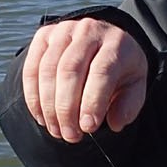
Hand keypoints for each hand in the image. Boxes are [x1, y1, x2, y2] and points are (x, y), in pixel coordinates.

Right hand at [21, 18, 147, 142]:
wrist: (104, 42)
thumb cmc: (120, 70)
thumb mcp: (135, 86)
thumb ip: (129, 105)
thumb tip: (115, 123)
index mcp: (116, 43)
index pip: (101, 71)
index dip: (92, 102)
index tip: (87, 128)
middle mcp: (89, 31)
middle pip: (70, 70)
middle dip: (67, 108)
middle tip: (70, 136)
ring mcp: (63, 30)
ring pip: (48, 70)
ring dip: (49, 106)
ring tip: (57, 130)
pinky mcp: (44, 35)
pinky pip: (32, 68)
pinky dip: (33, 96)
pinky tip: (42, 117)